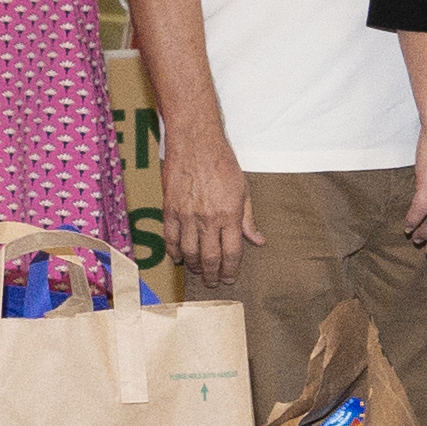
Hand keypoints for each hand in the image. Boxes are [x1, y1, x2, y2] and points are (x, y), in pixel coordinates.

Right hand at [154, 121, 255, 281]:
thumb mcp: (243, 189)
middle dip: (212, 275)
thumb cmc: (222, 163)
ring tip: (197, 272)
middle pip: (209, 258)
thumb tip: (257, 240)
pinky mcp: (169, 209)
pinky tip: (178, 259)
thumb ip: (248, 219)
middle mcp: (208, 219)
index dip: (231, 270)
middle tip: (213, 283)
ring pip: (189, 253)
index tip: (230, 279)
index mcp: (230, 215)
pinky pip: (170, 239)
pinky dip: (173, 252)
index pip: (232, 253)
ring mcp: (187, 216)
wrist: (196, 142)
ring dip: (193, 267)